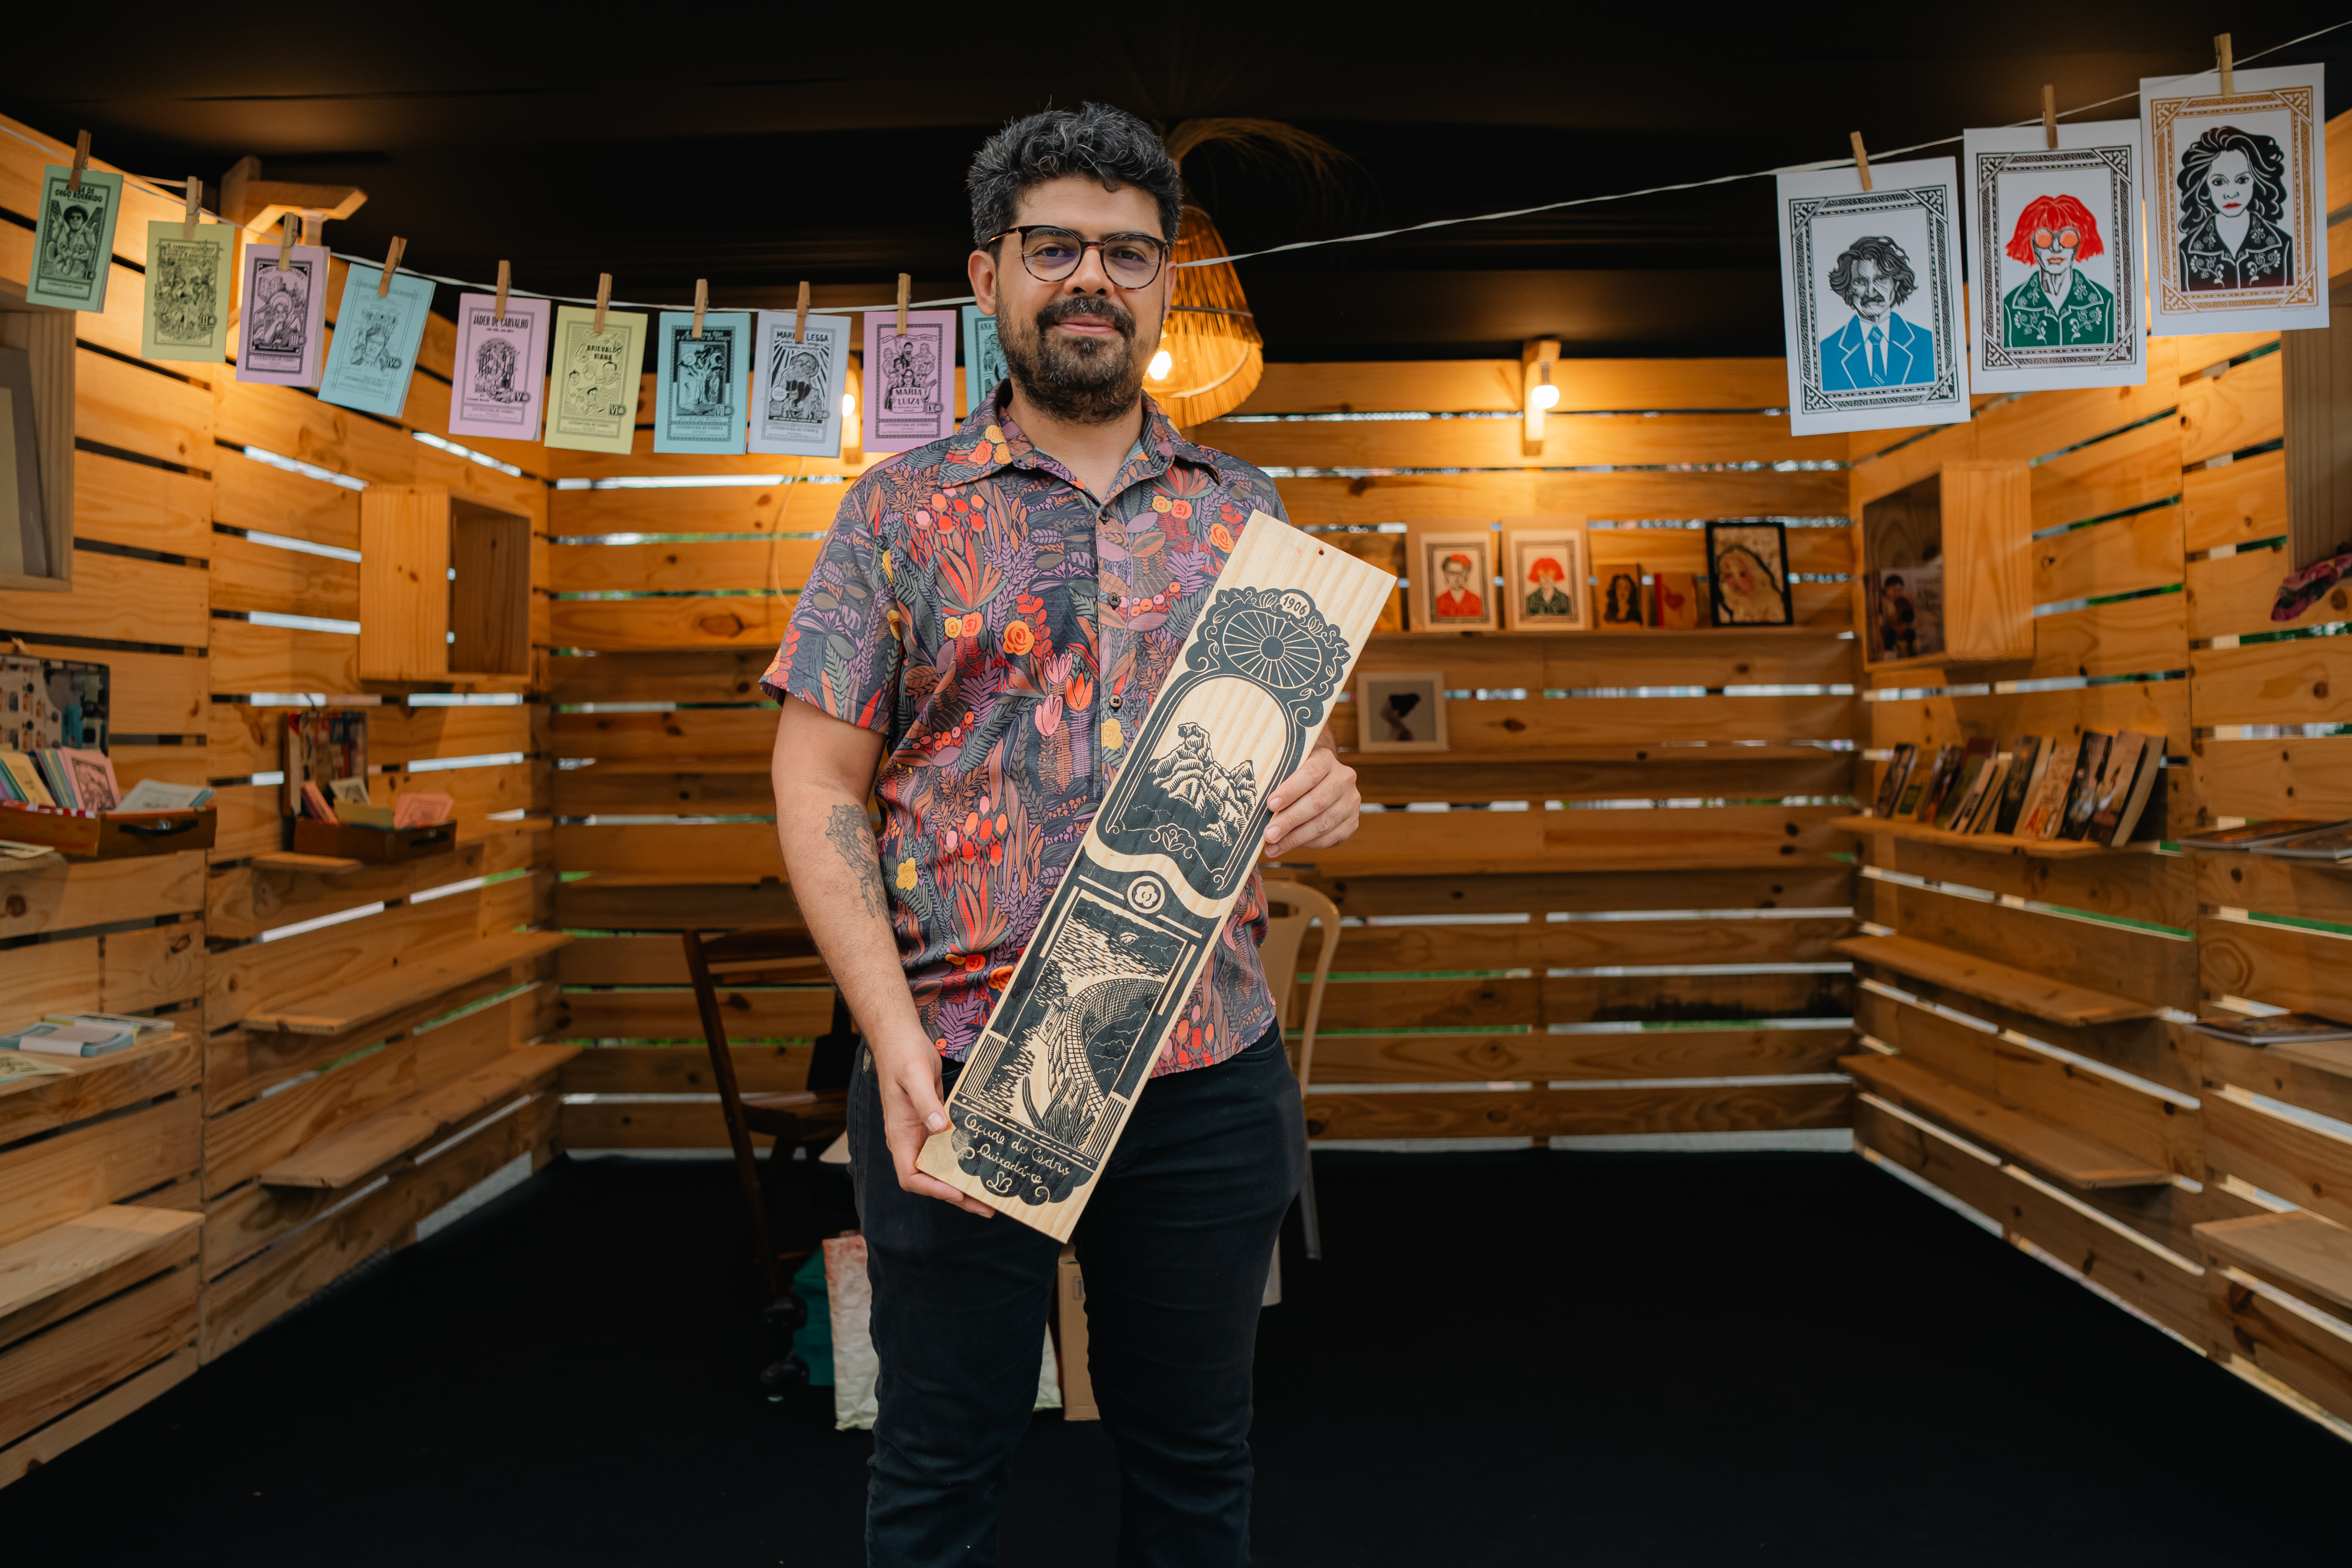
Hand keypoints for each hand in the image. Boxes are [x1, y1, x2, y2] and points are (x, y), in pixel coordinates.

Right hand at [871, 1035, 995, 1217]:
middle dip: (955, 1195)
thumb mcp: (914, 1075)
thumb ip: (925, 1102)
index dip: (932, 1188)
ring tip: (989, 1195)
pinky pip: (949, 1149)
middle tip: (986, 1207)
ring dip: (962, 1182)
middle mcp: (910, 1139)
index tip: (956, 1191)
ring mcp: (922, 1132)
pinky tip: (983, 1163)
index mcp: (900, 1134)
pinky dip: (964, 1159)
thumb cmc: (902, 1054)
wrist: (901, 1037)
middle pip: (929, 1179)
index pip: (909, 1176)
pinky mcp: (935, 1122)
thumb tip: (938, 1128)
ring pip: (941, 1167)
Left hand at [1262, 741, 1360, 857]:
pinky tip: (1287, 846)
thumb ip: (1277, 777)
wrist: (1322, 777)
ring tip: (1272, 846)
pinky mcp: (1352, 822)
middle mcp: (1343, 779)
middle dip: (1289, 821)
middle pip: (1317, 803)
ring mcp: (1351, 802)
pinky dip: (1306, 844)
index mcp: (1326, 760)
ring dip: (1294, 838)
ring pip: (1323, 824)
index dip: (1290, 790)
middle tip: (1268, 834)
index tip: (1271, 804)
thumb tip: (1253, 801)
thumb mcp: (1289, 766)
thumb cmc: (1296, 773)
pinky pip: (1329, 838)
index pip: (1310, 774)